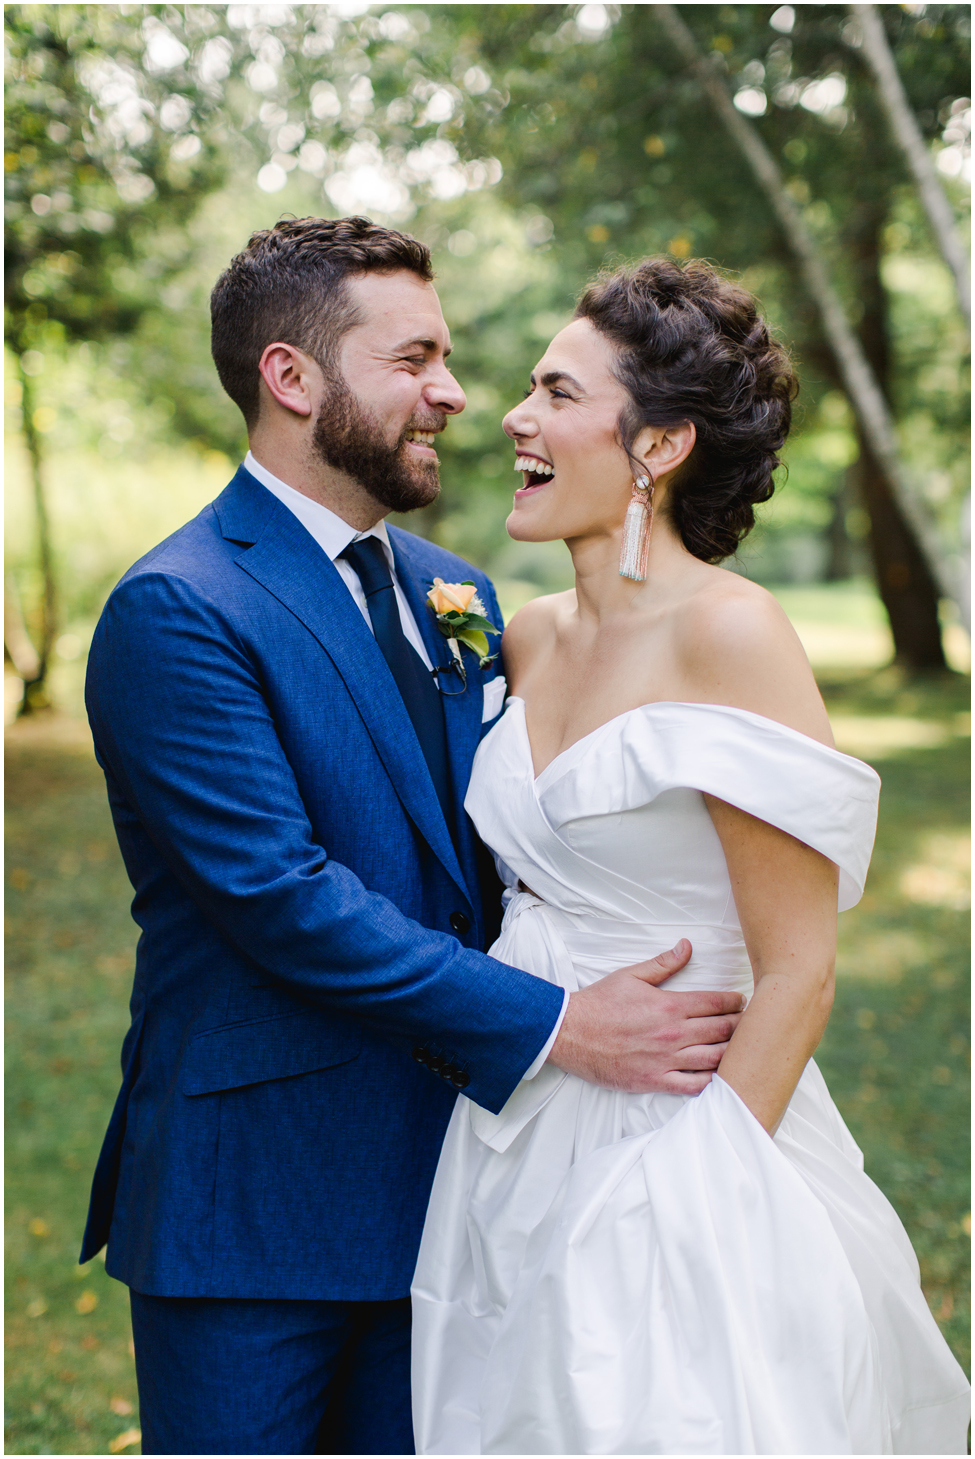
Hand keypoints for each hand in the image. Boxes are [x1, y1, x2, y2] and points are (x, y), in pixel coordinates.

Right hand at [547, 939, 745, 1094]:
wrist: (570, 1033)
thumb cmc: (599, 1003)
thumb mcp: (630, 975)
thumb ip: (664, 963)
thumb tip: (687, 946)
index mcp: (669, 1005)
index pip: (715, 1003)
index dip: (735, 1001)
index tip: (743, 1001)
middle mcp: (672, 1034)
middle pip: (722, 1030)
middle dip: (742, 1026)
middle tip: (754, 1024)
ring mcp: (665, 1060)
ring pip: (715, 1059)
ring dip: (734, 1054)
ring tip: (745, 1050)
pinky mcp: (655, 1081)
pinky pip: (693, 1087)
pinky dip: (712, 1084)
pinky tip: (722, 1079)